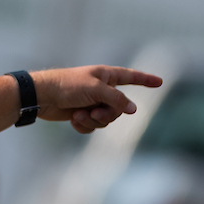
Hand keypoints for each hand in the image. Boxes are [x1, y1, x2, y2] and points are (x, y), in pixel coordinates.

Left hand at [31, 65, 162, 132]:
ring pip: (106, 120)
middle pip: (118, 108)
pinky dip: (84, 125)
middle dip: (107, 114)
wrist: (43, 96)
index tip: (160, 82)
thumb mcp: (96, 90)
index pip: (131, 77)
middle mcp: (101, 89)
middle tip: (94, 112)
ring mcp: (92, 102)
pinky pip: (92, 126)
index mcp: (106, 76)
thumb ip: (116, 99)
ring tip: (79, 114)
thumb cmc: (68, 86)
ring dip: (93, 120)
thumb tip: (133, 109)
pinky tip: (73, 119)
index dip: (145, 80)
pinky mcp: (82, 114)